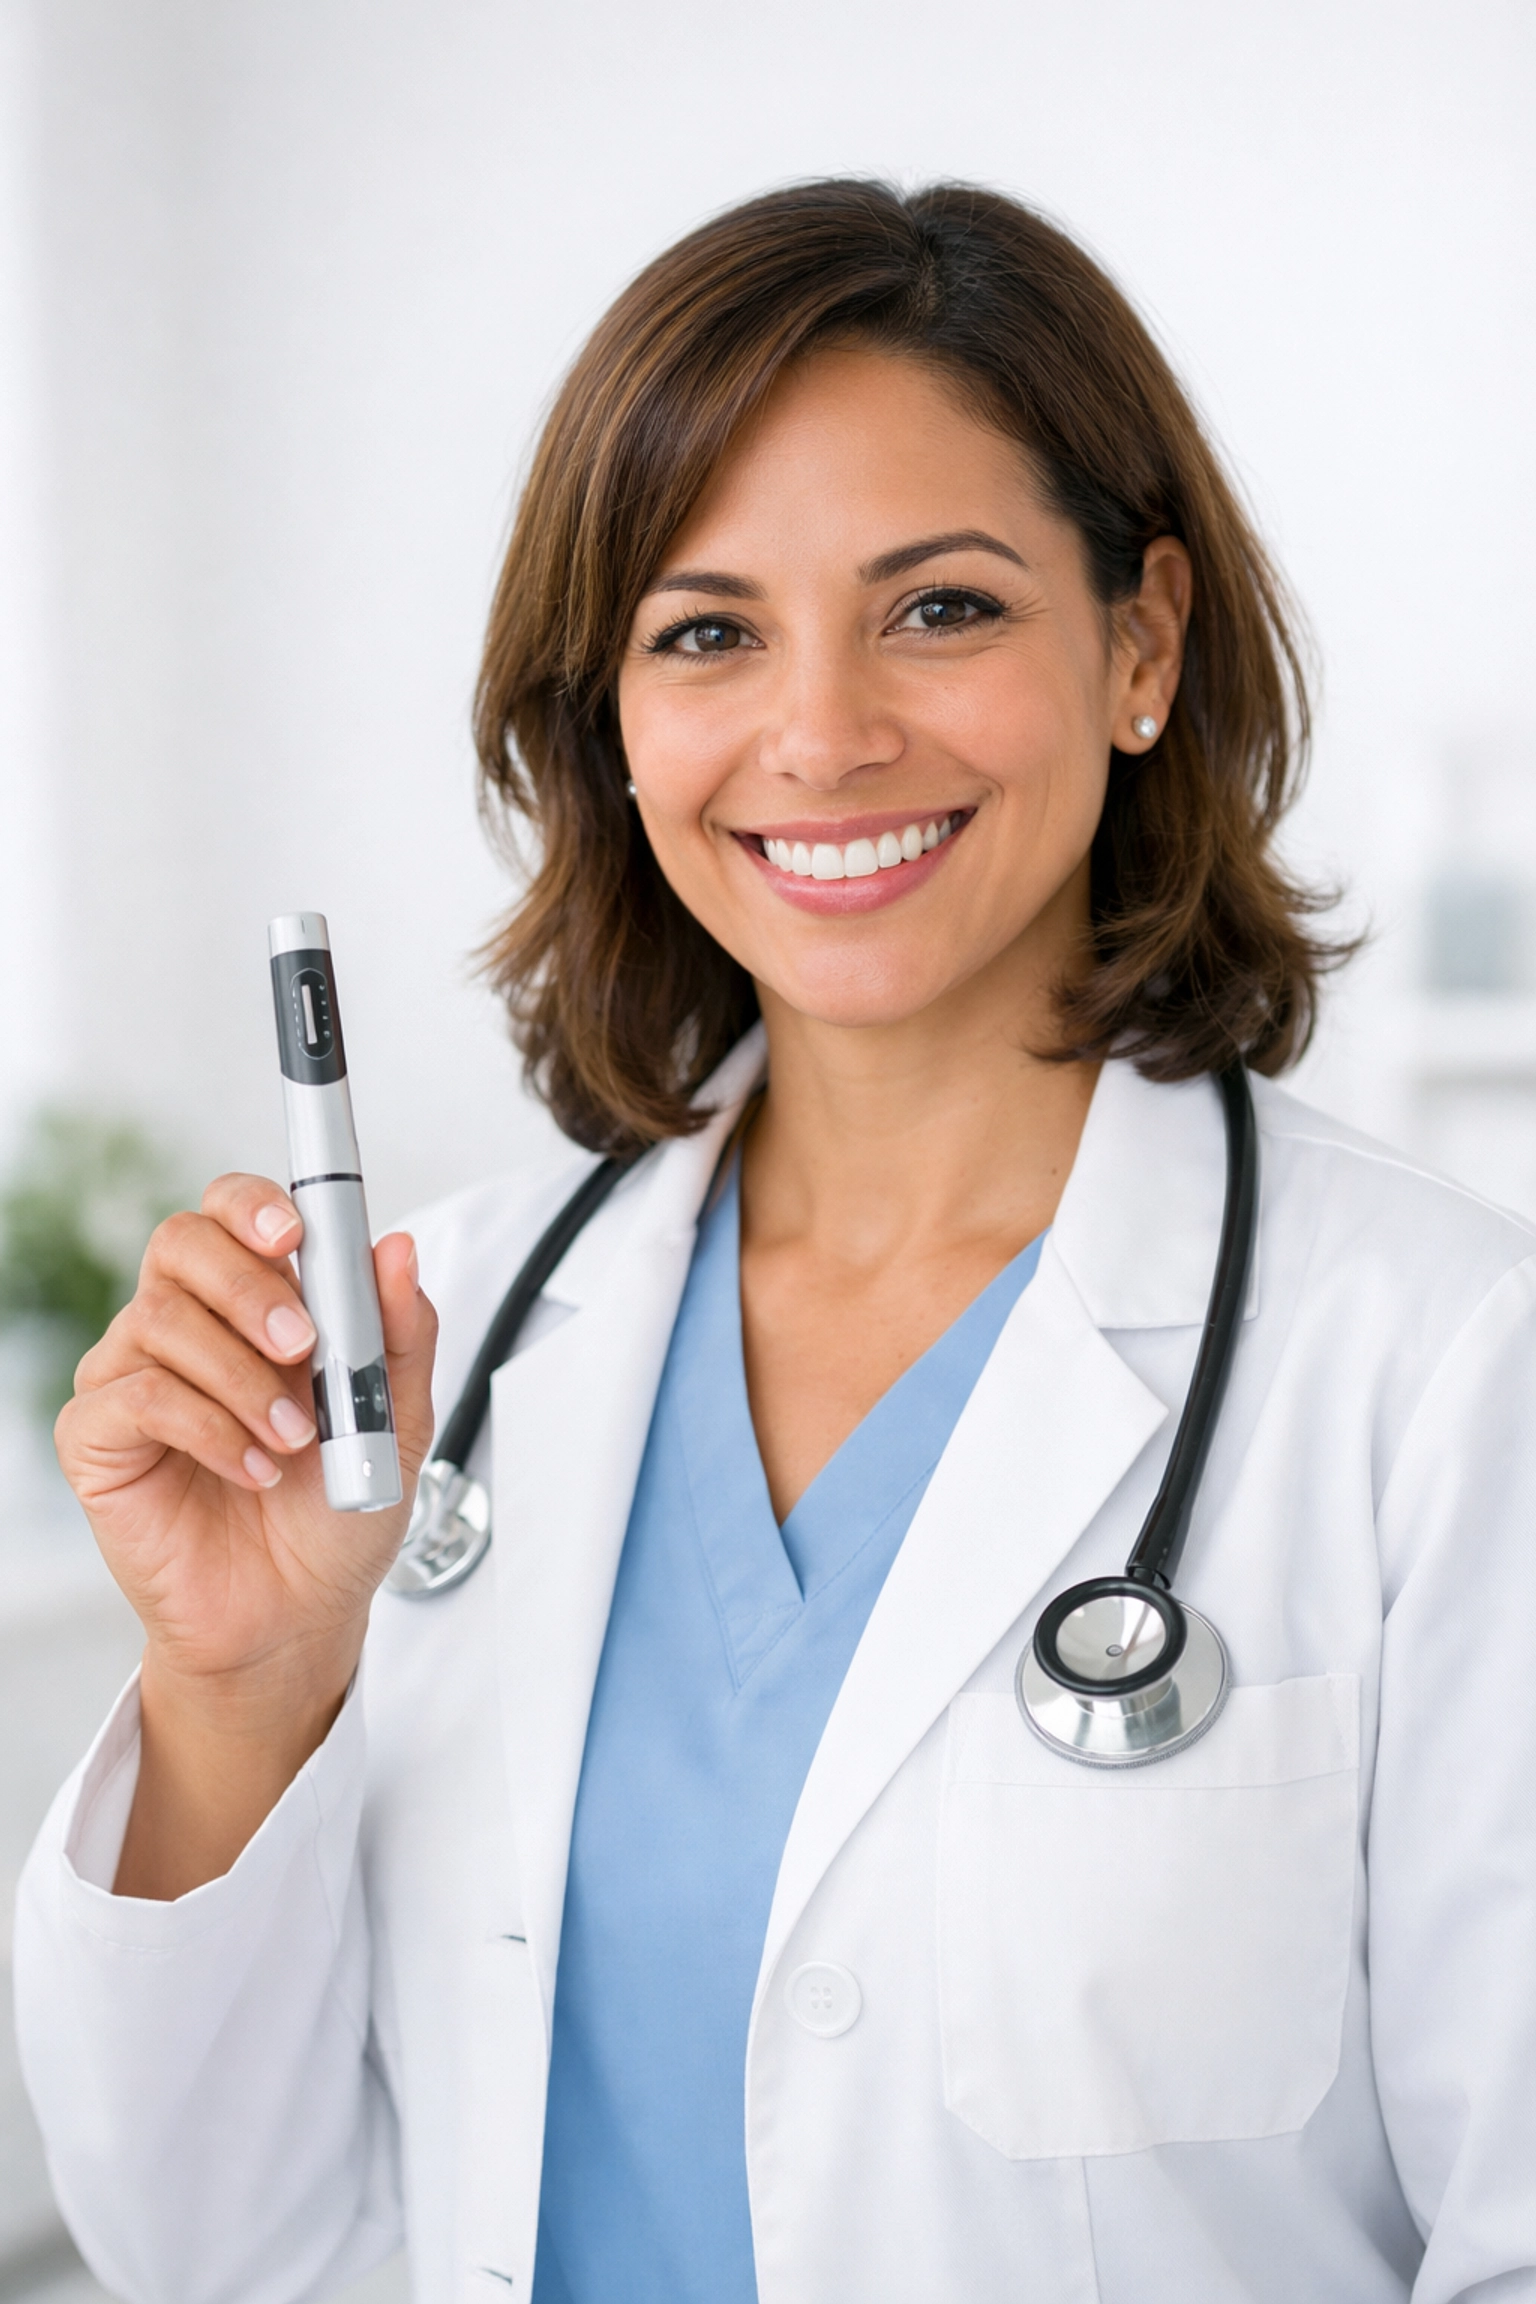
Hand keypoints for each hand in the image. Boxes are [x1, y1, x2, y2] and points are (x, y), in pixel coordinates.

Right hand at [56, 1174, 436, 1894]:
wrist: (298, 1613)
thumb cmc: (336, 1510)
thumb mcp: (397, 1420)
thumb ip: (399, 1333)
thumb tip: (396, 1248)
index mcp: (255, 1303)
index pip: (229, 1212)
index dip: (252, 1205)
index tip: (295, 1233)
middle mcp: (186, 1325)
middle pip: (182, 1244)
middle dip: (247, 1285)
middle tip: (302, 1346)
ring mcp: (133, 1375)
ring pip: (163, 1320)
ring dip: (242, 1380)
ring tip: (294, 1439)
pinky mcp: (99, 1437)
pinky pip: (137, 1397)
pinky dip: (206, 1428)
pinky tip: (251, 1469)